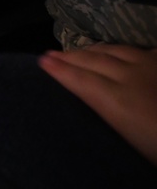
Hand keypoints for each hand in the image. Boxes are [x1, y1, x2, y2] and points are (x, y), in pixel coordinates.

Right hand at [39, 44, 156, 165]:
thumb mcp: (131, 138)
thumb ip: (108, 113)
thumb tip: (89, 99)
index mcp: (117, 100)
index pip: (80, 79)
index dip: (60, 69)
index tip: (41, 61)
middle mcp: (131, 76)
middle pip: (93, 60)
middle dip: (69, 56)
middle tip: (51, 54)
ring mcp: (153, 66)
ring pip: (114, 51)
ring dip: (92, 50)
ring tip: (78, 51)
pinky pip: (140, 50)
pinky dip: (121, 50)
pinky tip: (120, 52)